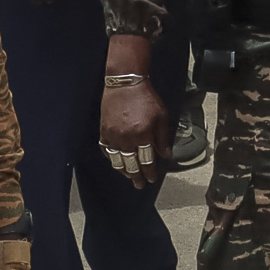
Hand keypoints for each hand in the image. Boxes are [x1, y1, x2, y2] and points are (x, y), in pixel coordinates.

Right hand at [97, 69, 171, 189]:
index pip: (147, 161)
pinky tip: (117, 163)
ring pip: (117, 161)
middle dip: (137, 177)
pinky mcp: (104, 132)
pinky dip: (112, 159)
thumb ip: (163, 137)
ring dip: (124, 172)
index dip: (150, 172)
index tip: (152, 179)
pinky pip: (106, 151)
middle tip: (140, 185)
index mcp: (143, 135)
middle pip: (131, 165)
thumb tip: (166, 155)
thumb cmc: (145, 98)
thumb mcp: (161, 116)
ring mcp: (113, 136)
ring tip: (130, 177)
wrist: (125, 84)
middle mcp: (126, 138)